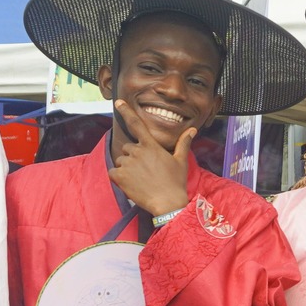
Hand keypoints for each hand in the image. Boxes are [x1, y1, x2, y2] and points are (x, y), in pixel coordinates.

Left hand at [109, 100, 196, 216]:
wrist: (167, 203)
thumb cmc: (175, 182)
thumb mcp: (180, 161)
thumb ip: (183, 143)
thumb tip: (192, 129)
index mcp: (151, 145)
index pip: (136, 124)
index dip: (126, 111)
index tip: (118, 102)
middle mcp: (137, 151)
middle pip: (128, 148)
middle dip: (133, 157)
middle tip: (146, 170)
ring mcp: (127, 164)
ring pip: (121, 161)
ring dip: (126, 168)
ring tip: (140, 179)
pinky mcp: (119, 176)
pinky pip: (113, 172)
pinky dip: (119, 178)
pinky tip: (131, 184)